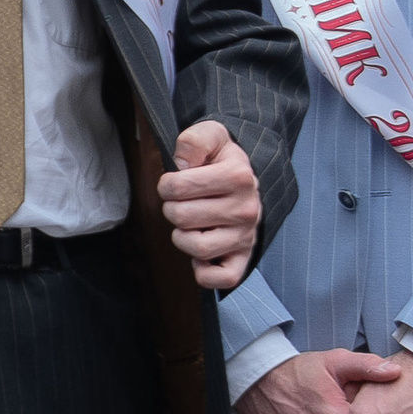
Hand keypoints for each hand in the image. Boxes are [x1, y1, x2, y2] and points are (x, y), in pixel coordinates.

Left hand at [157, 119, 258, 291]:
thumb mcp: (211, 135)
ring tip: (189, 225)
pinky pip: (222, 279)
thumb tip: (183, 164)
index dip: (166, 185)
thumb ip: (194, 140)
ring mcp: (246, 236)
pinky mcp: (243, 258)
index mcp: (238, 176)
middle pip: (181, 218)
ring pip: (197, 249)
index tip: (175, 183)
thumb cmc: (221, 160)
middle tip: (182, 204)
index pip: (176, 187)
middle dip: (171, 209)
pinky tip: (200, 255)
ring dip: (182, 238)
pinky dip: (204, 272)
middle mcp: (246, 209)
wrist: (246, 178)